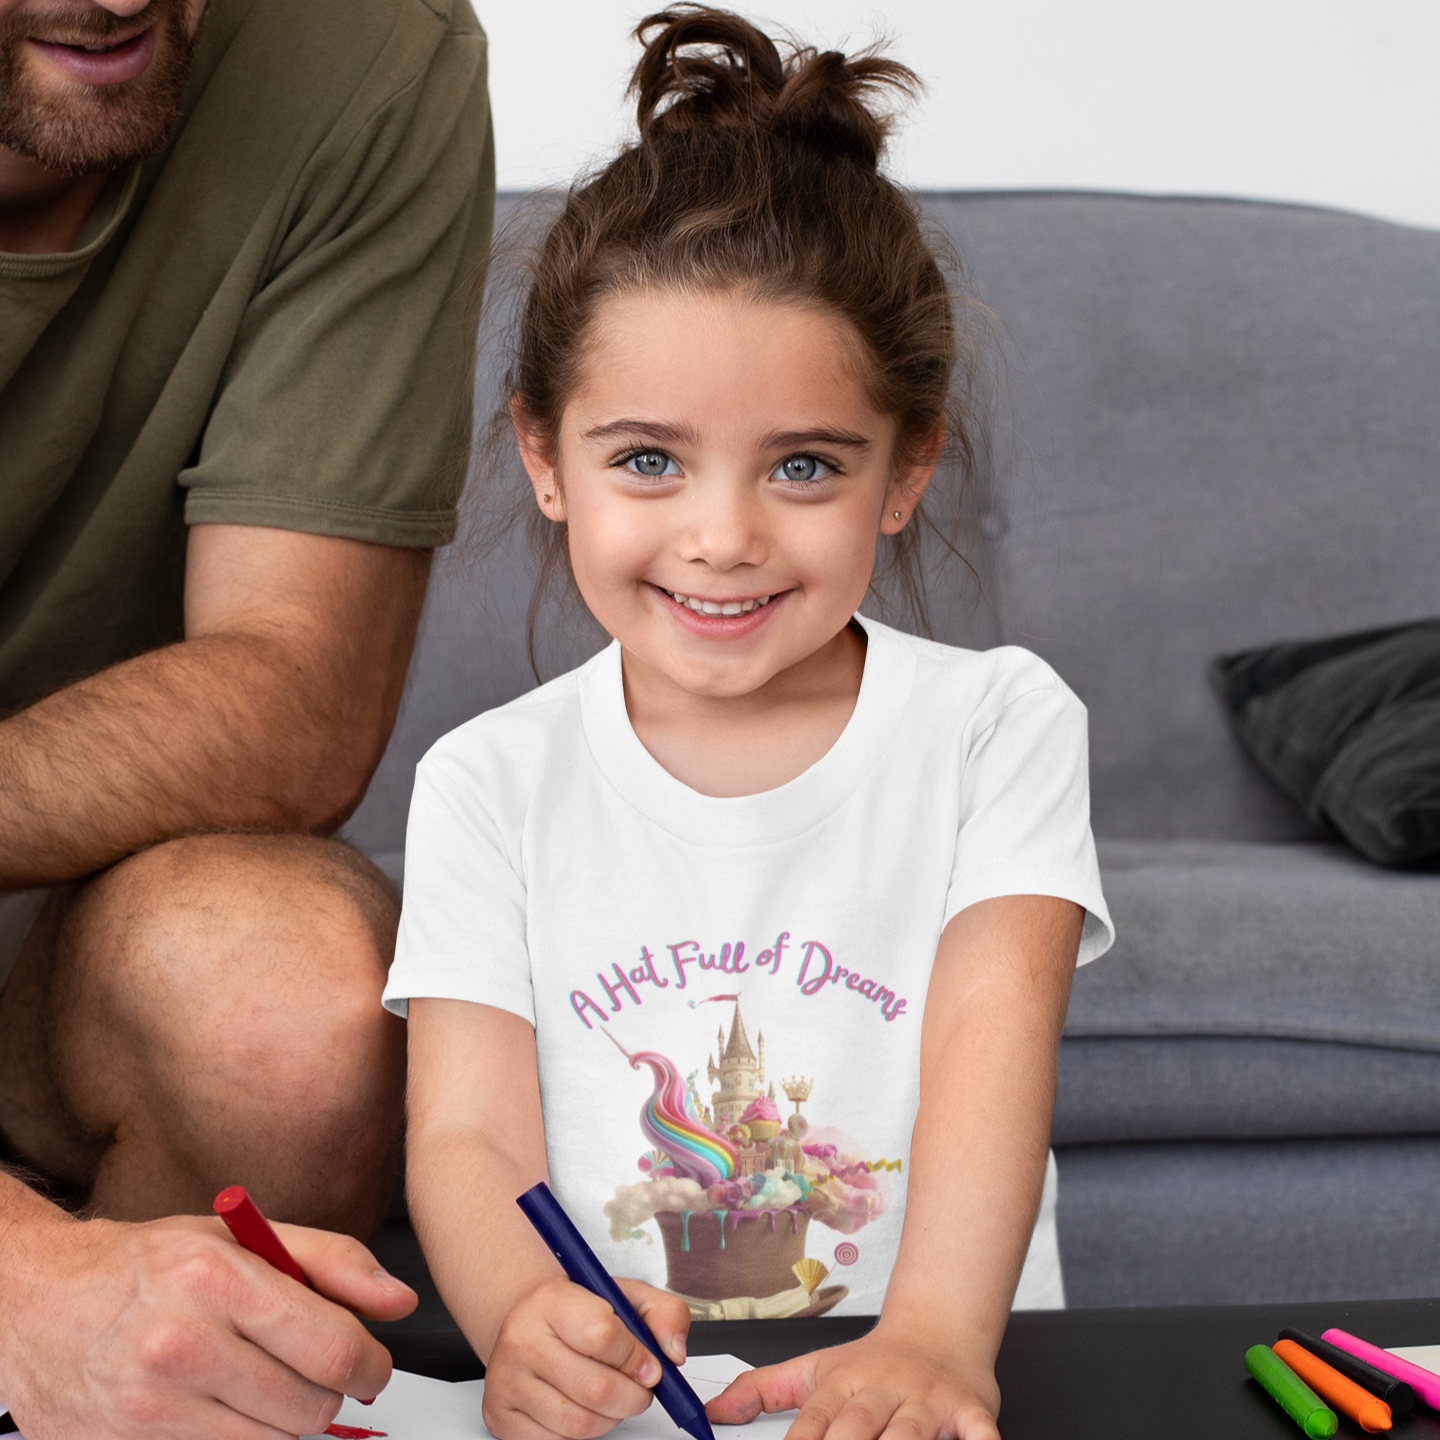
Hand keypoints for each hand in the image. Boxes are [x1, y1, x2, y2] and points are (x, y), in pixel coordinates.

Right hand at [0, 1210, 416, 1439]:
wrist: (39, 1301)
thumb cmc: (147, 1264)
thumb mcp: (243, 1236)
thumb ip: (333, 1262)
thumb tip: (398, 1300)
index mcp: (218, 1280)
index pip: (333, 1348)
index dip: (373, 1365)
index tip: (374, 1365)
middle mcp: (183, 1345)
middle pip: (310, 1408)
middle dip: (330, 1393)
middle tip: (313, 1369)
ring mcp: (151, 1407)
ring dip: (288, 1421)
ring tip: (265, 1382)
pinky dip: (242, 1439)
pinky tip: (225, 1405)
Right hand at [482, 1276, 690, 1439]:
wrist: (528, 1320)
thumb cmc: (579, 1311)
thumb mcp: (625, 1295)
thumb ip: (664, 1313)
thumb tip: (674, 1353)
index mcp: (551, 1301)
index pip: (603, 1336)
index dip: (637, 1359)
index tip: (651, 1366)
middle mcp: (521, 1339)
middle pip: (595, 1388)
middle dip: (633, 1397)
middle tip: (641, 1390)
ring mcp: (506, 1381)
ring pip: (579, 1423)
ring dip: (611, 1418)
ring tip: (614, 1397)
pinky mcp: (501, 1416)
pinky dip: (584, 1434)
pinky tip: (586, 1409)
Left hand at [707, 1324, 1001, 1439]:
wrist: (940, 1331)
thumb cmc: (873, 1362)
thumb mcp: (815, 1368)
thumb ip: (762, 1390)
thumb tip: (712, 1412)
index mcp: (843, 1383)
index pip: (812, 1424)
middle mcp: (884, 1390)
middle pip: (856, 1430)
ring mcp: (927, 1402)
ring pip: (908, 1435)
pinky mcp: (971, 1412)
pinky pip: (978, 1432)